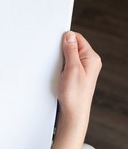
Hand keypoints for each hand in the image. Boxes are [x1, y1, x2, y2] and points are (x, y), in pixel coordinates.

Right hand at [52, 31, 101, 148]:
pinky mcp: (77, 75)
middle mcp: (89, 62)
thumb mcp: (72, 68)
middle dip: (62, 50)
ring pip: (69, 55)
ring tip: (59, 69)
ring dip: (61, 59)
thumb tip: (69, 36)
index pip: (78, 39)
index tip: (56, 44)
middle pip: (73, 46)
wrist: (73, 112)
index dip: (66, 39)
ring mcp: (84, 69)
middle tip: (58, 60)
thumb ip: (71, 50)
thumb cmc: (74, 94)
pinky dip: (61, 66)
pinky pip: (68, 64)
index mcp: (92, 58)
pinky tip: (59, 73)